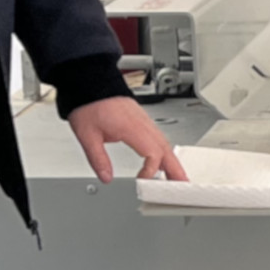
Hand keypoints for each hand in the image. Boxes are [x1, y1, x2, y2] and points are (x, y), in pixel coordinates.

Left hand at [70, 94, 185, 181]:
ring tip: (177, 177)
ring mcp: (145, 121)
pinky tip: (165, 160)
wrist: (91, 84)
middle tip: (182, 185)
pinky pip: (159, 138)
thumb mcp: (87, 136)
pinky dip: (166, 152)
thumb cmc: (90, 105)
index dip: (151, 170)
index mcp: (131, 127)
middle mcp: (142, 124)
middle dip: (175, 169)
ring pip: (165, 144)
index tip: (143, 181)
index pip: (152, 153)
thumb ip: (98, 159)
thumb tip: (106, 177)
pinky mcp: (143, 120)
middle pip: (165, 149)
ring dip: (173, 161)